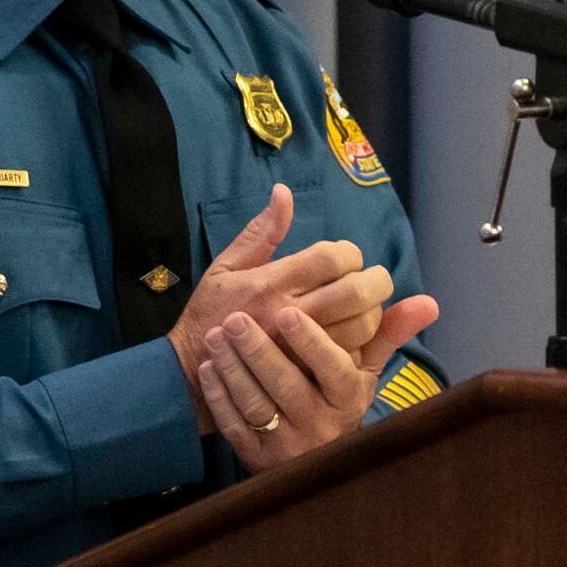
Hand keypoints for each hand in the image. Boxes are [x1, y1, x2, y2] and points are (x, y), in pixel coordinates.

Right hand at [167, 184, 401, 418]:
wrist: (190, 371)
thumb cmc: (209, 313)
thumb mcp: (226, 266)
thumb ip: (261, 232)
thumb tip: (284, 193)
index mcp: (271, 282)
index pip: (332, 258)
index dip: (350, 253)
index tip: (348, 258)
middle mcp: (288, 313)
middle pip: (354, 292)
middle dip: (376, 281)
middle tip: (376, 279)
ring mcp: (299, 349)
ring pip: (358, 328)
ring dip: (373, 314)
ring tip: (366, 307)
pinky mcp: (304, 374)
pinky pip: (348, 357)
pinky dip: (361, 344)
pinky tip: (355, 335)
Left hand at [196, 292, 438, 471]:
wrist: (311, 456)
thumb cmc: (337, 399)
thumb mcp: (364, 371)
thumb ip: (387, 333)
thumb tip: (429, 302)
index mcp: (348, 397)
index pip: (333, 369)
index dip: (311, 342)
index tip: (286, 312)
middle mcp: (321, 425)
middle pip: (288, 386)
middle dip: (259, 350)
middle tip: (235, 318)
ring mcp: (287, 444)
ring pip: (257, 405)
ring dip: (233, 368)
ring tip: (216, 335)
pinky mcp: (258, 458)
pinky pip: (235, 426)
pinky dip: (219, 396)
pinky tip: (206, 366)